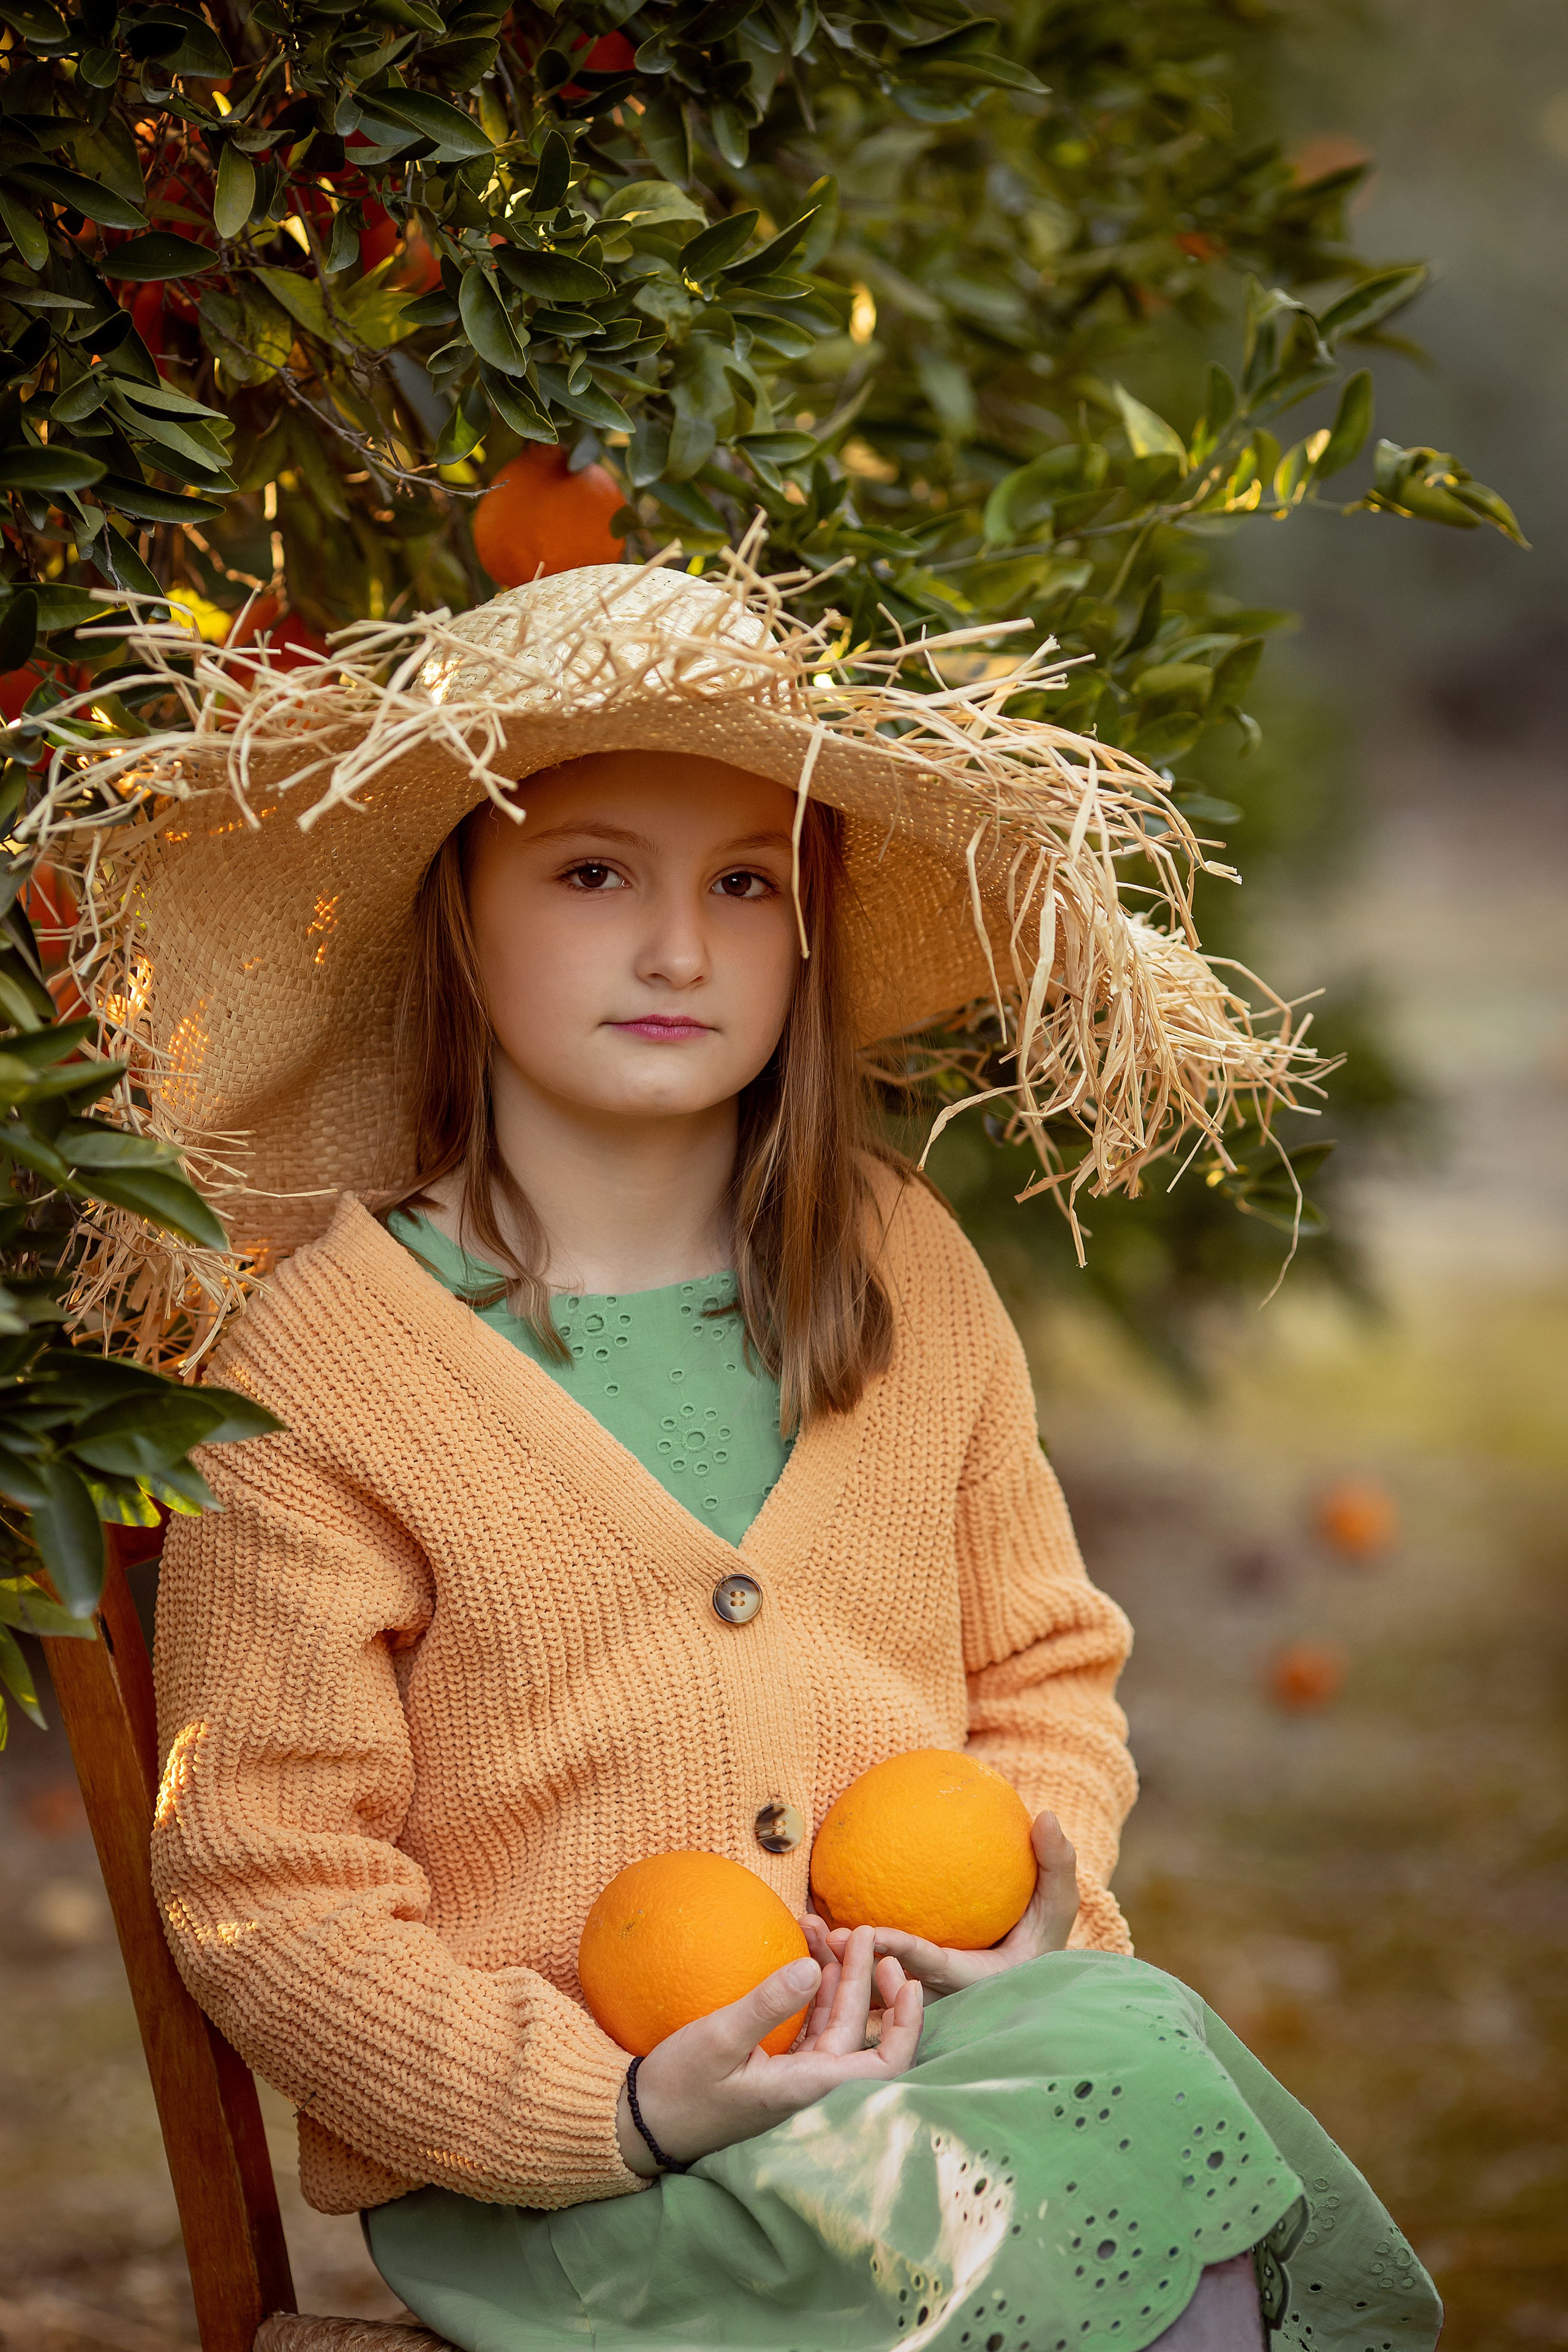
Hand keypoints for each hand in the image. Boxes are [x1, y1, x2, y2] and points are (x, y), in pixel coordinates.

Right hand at [614, 1923, 923, 2176]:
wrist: (643, 2121)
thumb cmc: (680, 2086)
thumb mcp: (719, 2038)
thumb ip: (767, 2004)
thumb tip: (811, 1967)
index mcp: (808, 2087)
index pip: (882, 2066)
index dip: (905, 2026)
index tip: (907, 1979)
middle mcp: (810, 2084)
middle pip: (858, 2028)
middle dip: (863, 1976)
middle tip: (856, 1929)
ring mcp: (794, 2074)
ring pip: (832, 2021)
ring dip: (833, 1976)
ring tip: (822, 1928)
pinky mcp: (776, 2066)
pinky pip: (808, 2023)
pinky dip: (810, 1988)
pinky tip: (805, 1956)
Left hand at [807, 1810, 1080, 1998]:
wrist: (1025, 1970)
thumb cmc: (1043, 1936)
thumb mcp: (1058, 1902)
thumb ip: (1056, 1863)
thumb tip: (1047, 1816)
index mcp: (976, 1986)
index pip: (934, 1970)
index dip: (906, 1953)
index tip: (875, 1933)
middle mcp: (941, 2001)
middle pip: (890, 1990)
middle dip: (856, 1971)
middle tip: (826, 1933)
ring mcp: (916, 2001)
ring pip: (867, 1990)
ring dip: (834, 1964)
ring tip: (805, 1926)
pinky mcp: (899, 1993)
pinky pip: (862, 1977)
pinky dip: (836, 1956)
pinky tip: (808, 1920)